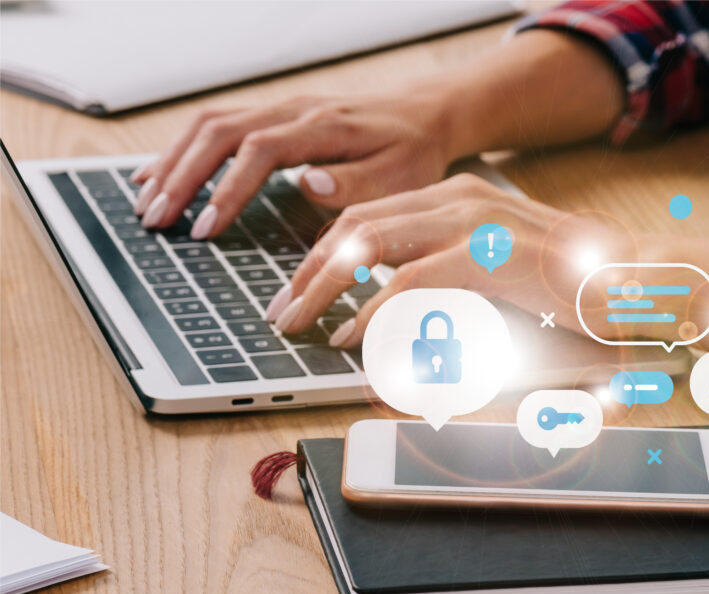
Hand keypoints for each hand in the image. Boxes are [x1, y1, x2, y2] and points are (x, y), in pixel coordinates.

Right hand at [130, 91, 456, 238]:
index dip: (228, 189)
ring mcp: (280, 109)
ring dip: (173, 163)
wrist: (422, 116)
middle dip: (182, 177)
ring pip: (210, 125)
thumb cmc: (413, 153)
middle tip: (156, 220)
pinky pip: (217, 125)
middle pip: (220, 132)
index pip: (260, 150)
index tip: (205, 228)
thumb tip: (306, 184)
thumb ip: (356, 183)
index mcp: (323, 127)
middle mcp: (294, 110)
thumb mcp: (401, 175)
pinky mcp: (273, 115)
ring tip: (147, 204)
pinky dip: (183, 150)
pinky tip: (159, 175)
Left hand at [267, 174, 637, 345]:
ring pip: (370, 243)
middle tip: (284, 310)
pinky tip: (354, 335)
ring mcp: (475, 223)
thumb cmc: (576, 283)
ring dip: (325, 285)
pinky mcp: (490, 257)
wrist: (641, 278)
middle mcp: (461, 199)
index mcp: (460, 197)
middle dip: (309, 267)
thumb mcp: (501, 275)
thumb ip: (450, 286)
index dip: (325, 250)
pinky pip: (411, 282)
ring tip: (300, 323)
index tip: (302, 287)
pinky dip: (373, 311)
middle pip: (357, 222)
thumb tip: (402, 324)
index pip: (371, 214)